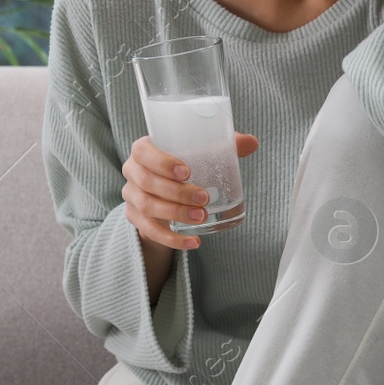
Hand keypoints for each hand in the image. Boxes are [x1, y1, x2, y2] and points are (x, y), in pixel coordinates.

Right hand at [124, 132, 259, 250]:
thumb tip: (252, 142)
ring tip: (201, 217)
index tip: (186, 172)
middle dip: (176, 192)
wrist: (164, 192)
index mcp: (143, 150)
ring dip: (175, 213)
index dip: (162, 162)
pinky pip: (150, 231)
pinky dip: (172, 239)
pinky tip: (193, 243)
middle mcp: (132, 171)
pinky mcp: (134, 218)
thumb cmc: (183, 165)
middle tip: (204, 198)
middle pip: (147, 182)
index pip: (143, 152)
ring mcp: (131, 196)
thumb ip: (224, 146)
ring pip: (147, 206)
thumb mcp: (200, 154)